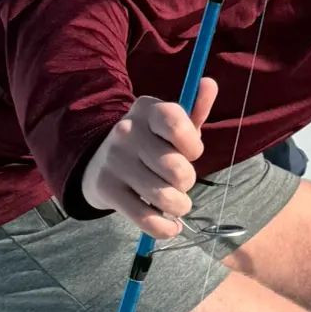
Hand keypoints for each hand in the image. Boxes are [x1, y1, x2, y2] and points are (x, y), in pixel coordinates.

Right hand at [81, 78, 216, 237]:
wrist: (100, 162)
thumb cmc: (152, 143)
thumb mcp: (173, 124)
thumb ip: (195, 109)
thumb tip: (209, 83)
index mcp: (147, 110)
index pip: (177, 124)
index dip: (193, 145)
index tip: (191, 153)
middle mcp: (127, 132)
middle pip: (178, 170)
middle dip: (187, 181)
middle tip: (180, 180)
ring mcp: (114, 162)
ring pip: (166, 197)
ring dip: (180, 205)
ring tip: (176, 202)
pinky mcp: (107, 190)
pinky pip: (146, 219)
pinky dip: (165, 228)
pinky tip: (170, 226)